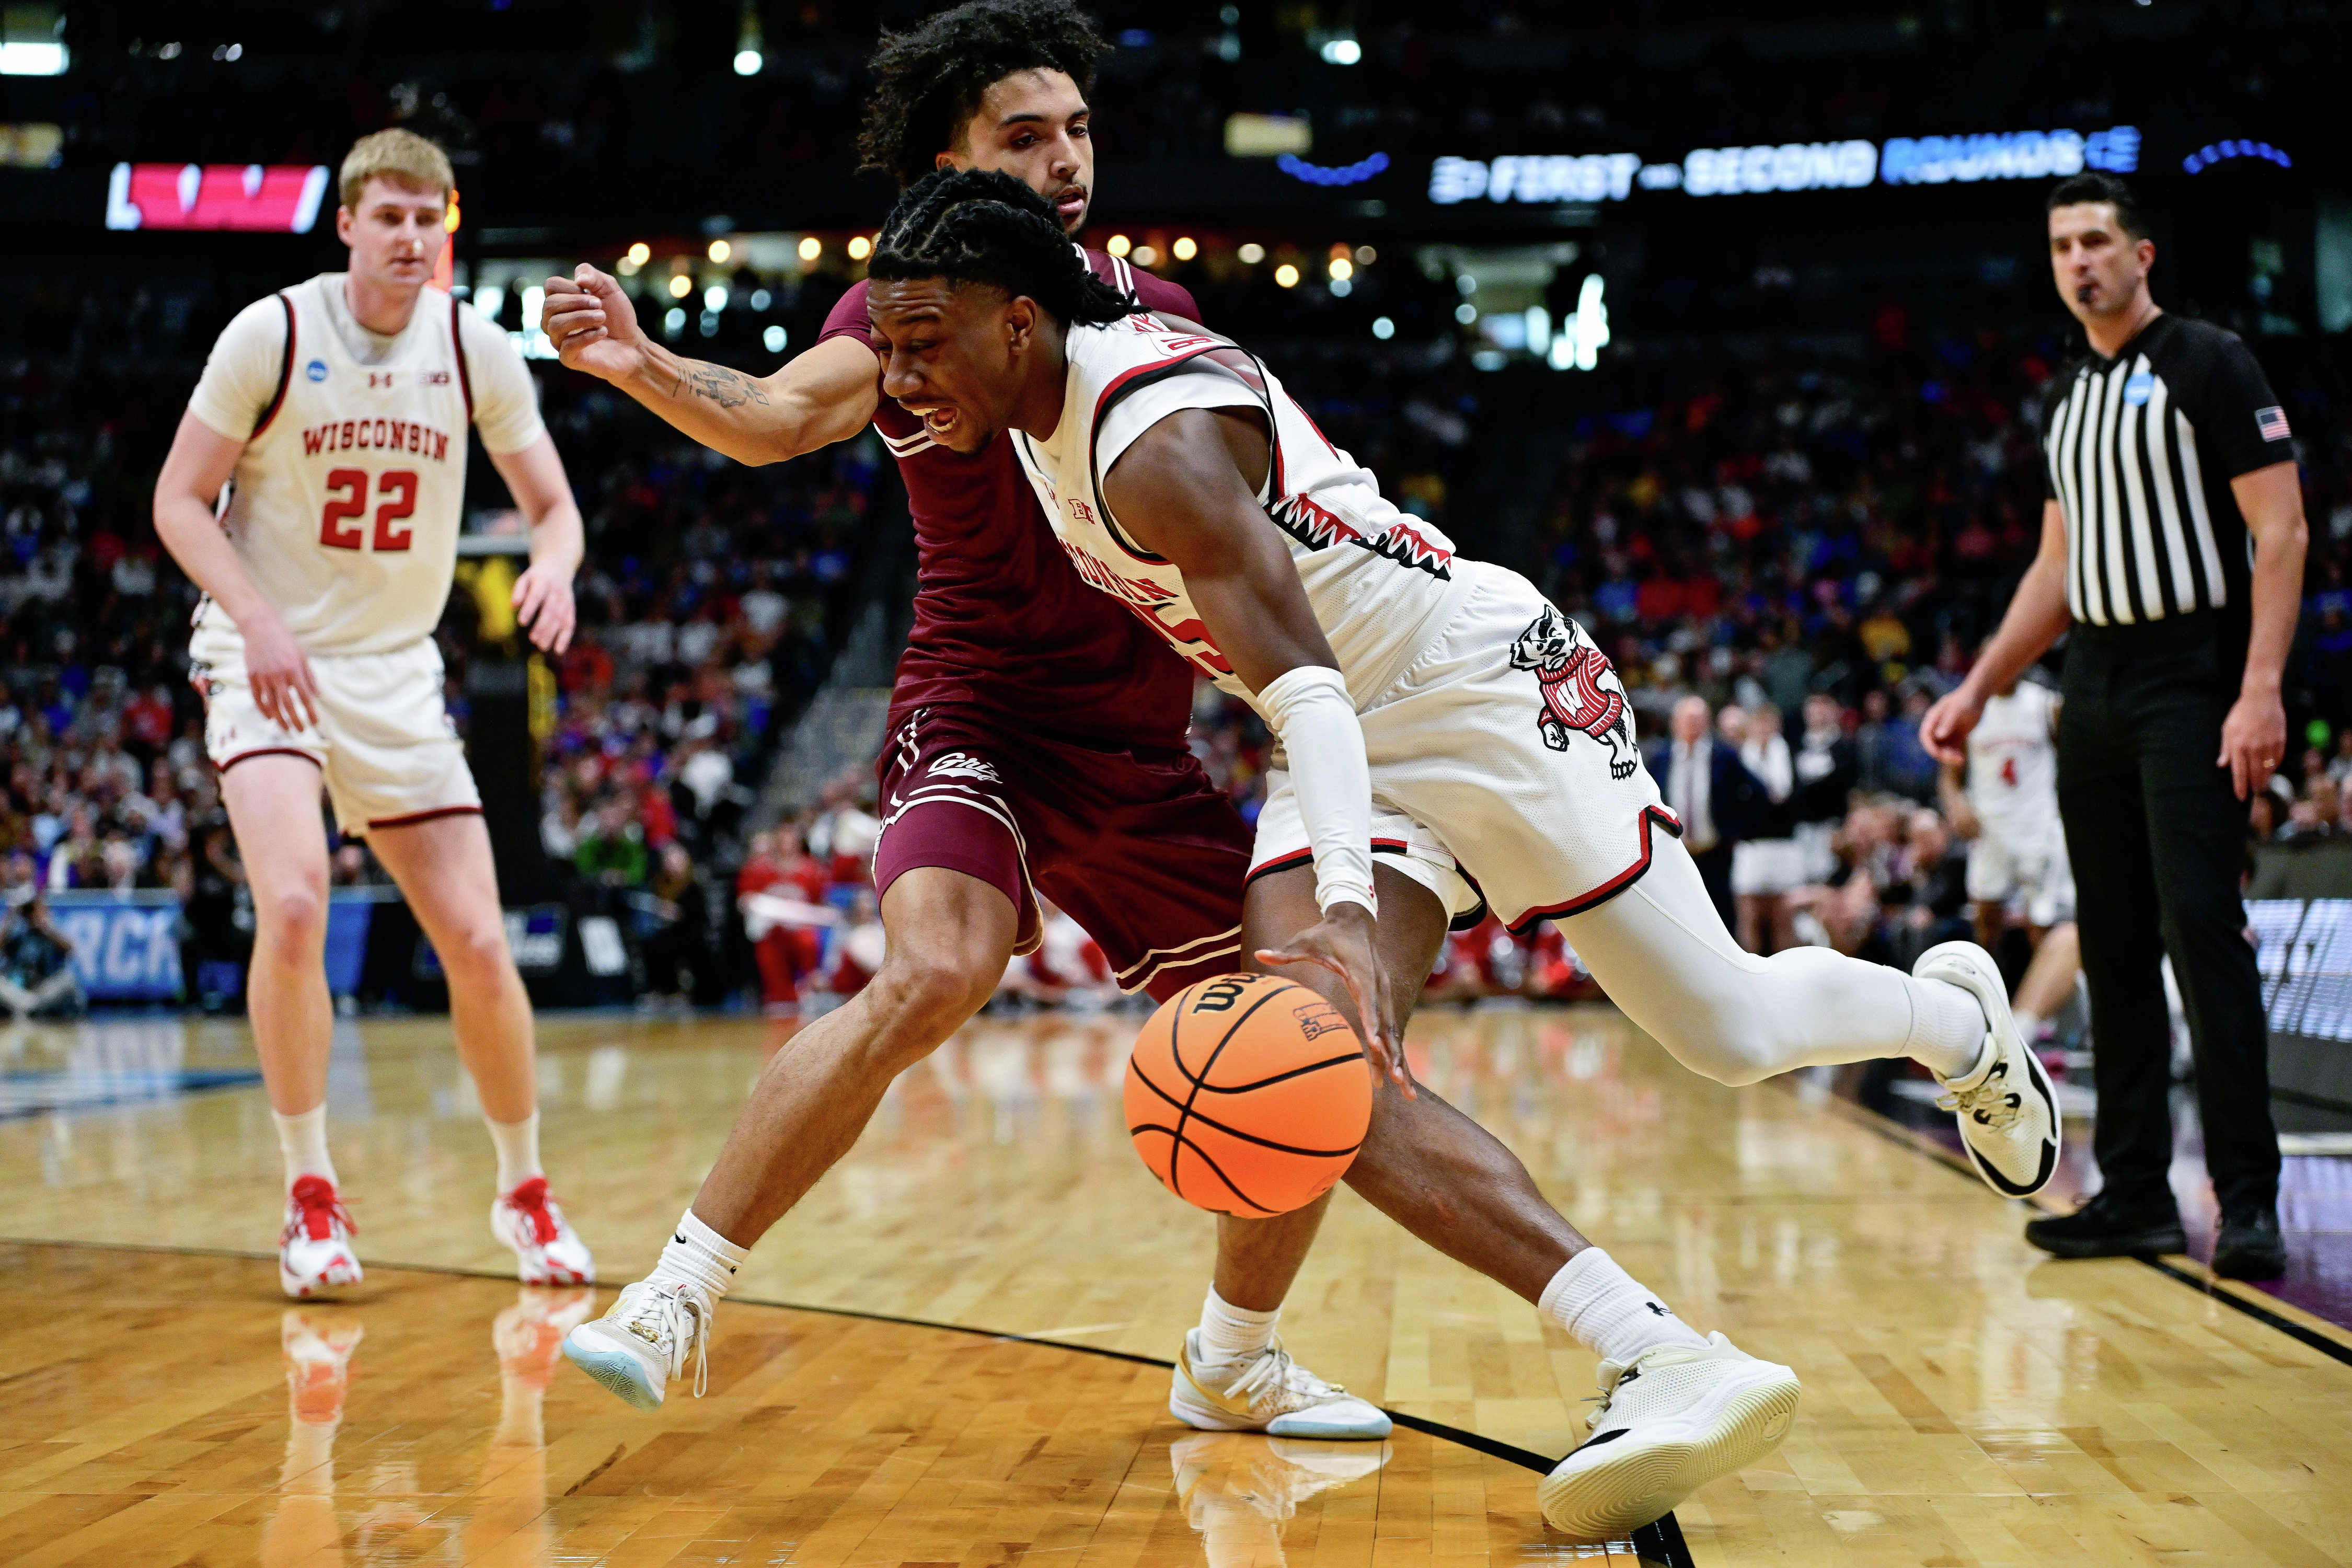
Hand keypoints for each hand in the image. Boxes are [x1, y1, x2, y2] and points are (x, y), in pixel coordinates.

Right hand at [238, 605, 319, 730]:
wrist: (260, 627)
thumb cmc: (285, 640)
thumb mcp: (302, 655)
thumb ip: (309, 676)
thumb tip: (317, 695)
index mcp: (294, 670)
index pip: (305, 697)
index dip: (310, 712)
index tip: (315, 723)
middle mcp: (278, 675)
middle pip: (288, 705)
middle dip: (295, 721)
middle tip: (301, 731)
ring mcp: (263, 676)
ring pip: (271, 705)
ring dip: (279, 719)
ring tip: (286, 729)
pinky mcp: (251, 676)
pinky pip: (257, 698)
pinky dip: (263, 710)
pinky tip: (269, 718)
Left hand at [512, 561, 576, 653]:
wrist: (558, 566)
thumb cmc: (536, 576)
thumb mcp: (525, 578)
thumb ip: (518, 591)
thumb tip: (512, 606)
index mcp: (543, 581)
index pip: (536, 596)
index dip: (530, 609)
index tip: (521, 622)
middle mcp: (556, 591)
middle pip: (550, 610)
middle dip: (542, 625)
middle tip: (533, 639)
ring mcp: (565, 600)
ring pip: (560, 619)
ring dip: (552, 634)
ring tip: (541, 647)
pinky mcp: (570, 608)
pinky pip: (570, 624)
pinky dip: (565, 637)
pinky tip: (558, 650)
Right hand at [542, 264, 649, 382]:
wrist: (632, 345)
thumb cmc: (618, 317)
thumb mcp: (610, 289)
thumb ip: (593, 276)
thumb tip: (579, 278)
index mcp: (561, 302)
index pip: (551, 286)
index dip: (572, 286)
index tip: (593, 293)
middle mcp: (555, 320)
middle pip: (550, 304)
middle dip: (577, 302)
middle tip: (600, 306)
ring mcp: (559, 340)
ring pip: (555, 325)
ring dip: (582, 318)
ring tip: (602, 318)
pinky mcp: (568, 358)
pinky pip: (567, 346)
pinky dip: (587, 337)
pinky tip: (602, 333)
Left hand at [1256, 901, 1412, 1097]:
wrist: (1355, 922)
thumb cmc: (1328, 933)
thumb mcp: (1307, 940)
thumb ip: (1286, 951)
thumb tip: (1258, 954)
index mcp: (1362, 973)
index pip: (1369, 1000)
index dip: (1371, 1022)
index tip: (1373, 1043)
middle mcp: (1379, 987)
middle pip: (1388, 1024)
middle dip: (1393, 1052)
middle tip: (1396, 1078)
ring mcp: (1384, 996)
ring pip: (1393, 1033)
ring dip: (1398, 1060)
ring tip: (1406, 1091)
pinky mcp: (1383, 1003)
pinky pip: (1389, 1031)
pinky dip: (1394, 1053)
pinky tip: (1396, 1078)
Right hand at [1918, 685, 1984, 764]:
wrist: (1978, 696)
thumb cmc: (1966, 700)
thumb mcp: (1957, 711)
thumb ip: (1947, 723)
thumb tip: (1939, 736)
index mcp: (1933, 719)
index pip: (1926, 736)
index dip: (1929, 746)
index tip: (1938, 754)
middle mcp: (1937, 727)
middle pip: (1934, 745)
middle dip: (1941, 754)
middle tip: (1954, 759)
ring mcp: (1946, 732)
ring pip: (1943, 748)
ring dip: (1949, 756)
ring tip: (1960, 760)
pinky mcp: (1956, 736)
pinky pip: (1952, 749)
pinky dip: (1955, 755)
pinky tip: (1962, 759)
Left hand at [2218, 683, 2286, 800]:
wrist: (2261, 699)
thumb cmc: (2240, 714)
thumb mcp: (2227, 729)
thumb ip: (2225, 748)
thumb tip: (2222, 765)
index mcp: (2238, 746)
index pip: (2239, 773)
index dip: (2240, 787)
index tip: (2241, 797)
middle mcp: (2254, 748)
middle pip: (2255, 774)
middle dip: (2254, 786)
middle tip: (2254, 792)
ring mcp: (2268, 744)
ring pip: (2268, 768)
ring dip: (2265, 779)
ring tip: (2263, 785)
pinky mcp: (2280, 740)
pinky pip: (2278, 758)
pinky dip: (2275, 766)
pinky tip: (2272, 770)